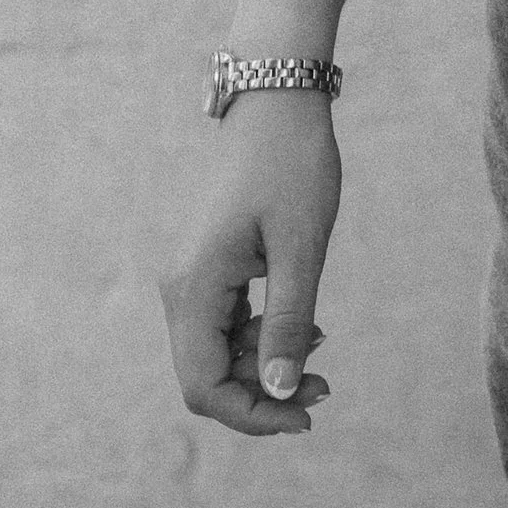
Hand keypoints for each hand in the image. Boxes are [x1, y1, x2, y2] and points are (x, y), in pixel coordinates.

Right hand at [159, 90, 341, 437]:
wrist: (276, 93)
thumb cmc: (292, 162)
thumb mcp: (301, 246)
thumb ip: (287, 322)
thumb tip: (279, 392)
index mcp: (195, 286)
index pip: (204, 386)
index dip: (253, 414)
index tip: (307, 412)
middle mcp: (181, 285)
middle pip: (207, 374)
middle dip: (264, 391)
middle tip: (326, 385)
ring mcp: (192, 272)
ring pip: (216, 350)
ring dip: (264, 363)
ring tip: (323, 346)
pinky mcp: (209, 261)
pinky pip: (223, 320)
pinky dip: (259, 333)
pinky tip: (303, 323)